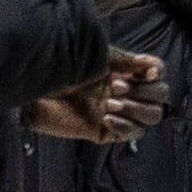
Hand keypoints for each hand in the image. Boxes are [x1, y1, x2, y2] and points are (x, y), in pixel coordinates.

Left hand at [28, 51, 165, 142]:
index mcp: (124, 70)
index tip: (147, 72)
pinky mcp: (106, 130)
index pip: (157, 74)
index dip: (156, 74)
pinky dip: (125, 125)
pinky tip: (107, 117)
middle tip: (116, 87)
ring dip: (136, 109)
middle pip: (159, 97)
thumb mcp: (96, 58)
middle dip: (144, 92)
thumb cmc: (60, 68)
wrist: (32, 91)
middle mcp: (125, 91)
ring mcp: (117, 111)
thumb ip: (126, 62)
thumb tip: (153, 65)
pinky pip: (132, 133)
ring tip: (109, 103)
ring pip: (150, 117)